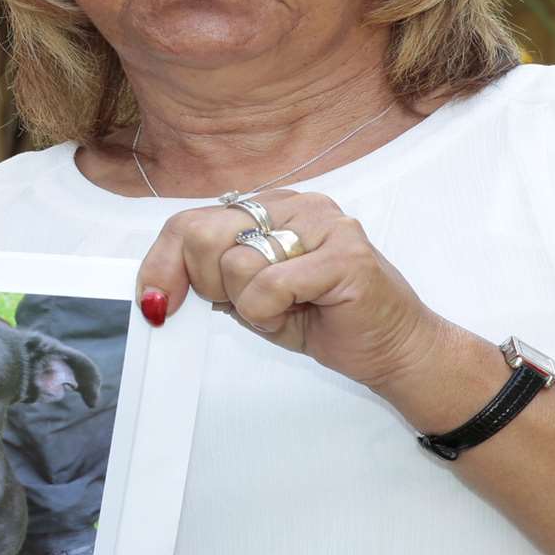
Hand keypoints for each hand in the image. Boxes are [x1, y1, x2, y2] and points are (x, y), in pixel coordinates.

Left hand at [135, 190, 448, 389]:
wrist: (396, 349)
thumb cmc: (327, 320)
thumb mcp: (252, 298)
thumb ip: (212, 278)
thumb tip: (158, 284)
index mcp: (270, 207)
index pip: (190, 221)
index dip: (163, 263)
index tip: (157, 302)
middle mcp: (295, 204)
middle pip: (203, 234)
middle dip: (210, 285)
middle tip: (249, 306)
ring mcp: (323, 223)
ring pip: (235, 262)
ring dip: (250, 305)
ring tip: (287, 310)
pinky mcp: (344, 253)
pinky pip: (268, 286)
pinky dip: (270, 313)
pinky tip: (302, 315)